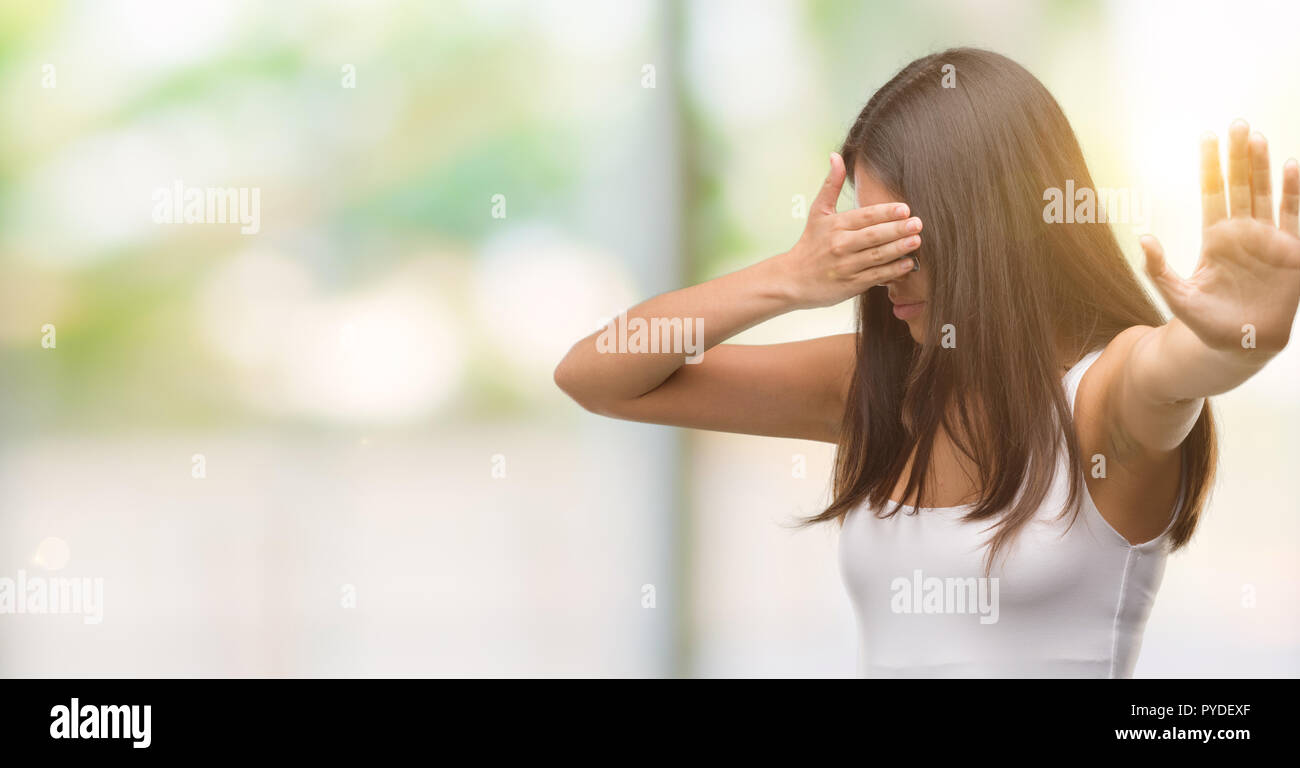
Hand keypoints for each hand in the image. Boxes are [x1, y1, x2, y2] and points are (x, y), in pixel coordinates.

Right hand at [776, 152, 921, 309]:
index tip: (905, 209)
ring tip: (916, 240)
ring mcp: (846, 266)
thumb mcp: (817, 212)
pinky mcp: (850, 285)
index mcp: (835, 225)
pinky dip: (892, 270)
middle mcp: (840, 245)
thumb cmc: (810, 243)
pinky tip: (908, 264)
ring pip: (877, 256)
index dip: (885, 212)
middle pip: (874, 235)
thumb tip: (836, 156)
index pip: (864, 216)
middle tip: (918, 223)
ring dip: (899, 248)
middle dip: (897, 229)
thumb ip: (831, 184)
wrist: (792, 279)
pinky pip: (875, 276)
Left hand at [1141, 121, 1299, 355]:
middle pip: (1241, 185)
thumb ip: (1159, 268)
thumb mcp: (1177, 295)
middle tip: (1237, 124)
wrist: (1240, 345)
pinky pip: (1294, 215)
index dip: (1210, 165)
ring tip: (1258, 139)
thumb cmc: (1207, 321)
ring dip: (1264, 167)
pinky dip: (1294, 193)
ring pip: (1267, 194)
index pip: (1213, 192)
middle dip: (1239, 156)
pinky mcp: (1292, 251)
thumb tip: (1142, 237)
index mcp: (1215, 237)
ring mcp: (1269, 239)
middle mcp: (1243, 231)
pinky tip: (1292, 167)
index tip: (1206, 136)